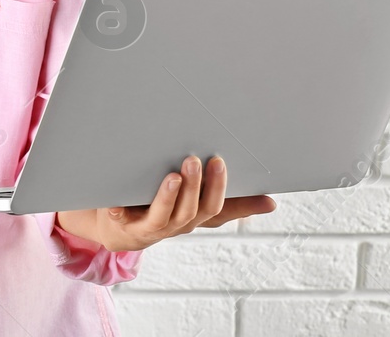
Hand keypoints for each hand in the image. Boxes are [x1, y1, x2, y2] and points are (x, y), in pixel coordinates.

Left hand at [53, 155, 276, 252]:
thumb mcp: (197, 204)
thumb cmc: (163, 208)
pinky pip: (123, 218)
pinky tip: (117, 203)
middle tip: (198, 161)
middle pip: (194, 211)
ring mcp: (151, 227)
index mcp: (196, 215)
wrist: (119, 228)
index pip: (219, 209)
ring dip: (169, 196)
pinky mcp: (124, 225)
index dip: (228, 194)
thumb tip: (272, 204)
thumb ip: (230, 202)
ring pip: (164, 215)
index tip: (227, 167)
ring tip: (172, 177)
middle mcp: (177, 224)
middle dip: (198, 187)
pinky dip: (120, 210)